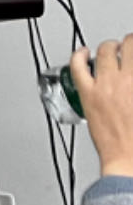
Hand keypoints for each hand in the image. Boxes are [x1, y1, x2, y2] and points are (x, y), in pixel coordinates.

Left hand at [73, 36, 132, 178]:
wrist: (129, 161)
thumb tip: (132, 80)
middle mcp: (128, 80)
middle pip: (128, 46)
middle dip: (129, 43)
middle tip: (128, 46)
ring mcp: (106, 85)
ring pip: (104, 52)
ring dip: (109, 46)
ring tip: (111, 48)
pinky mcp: (88, 93)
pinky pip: (77, 67)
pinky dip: (78, 56)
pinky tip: (82, 52)